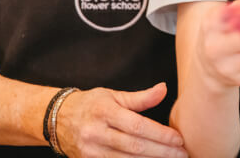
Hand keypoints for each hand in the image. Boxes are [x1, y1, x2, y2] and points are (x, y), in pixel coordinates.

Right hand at [55, 83, 187, 157]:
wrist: (57, 119)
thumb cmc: (91, 104)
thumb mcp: (113, 96)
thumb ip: (140, 97)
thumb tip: (163, 89)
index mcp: (105, 112)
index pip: (138, 126)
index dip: (160, 134)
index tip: (179, 139)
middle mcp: (96, 133)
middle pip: (135, 147)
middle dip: (162, 152)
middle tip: (182, 154)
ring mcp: (91, 151)